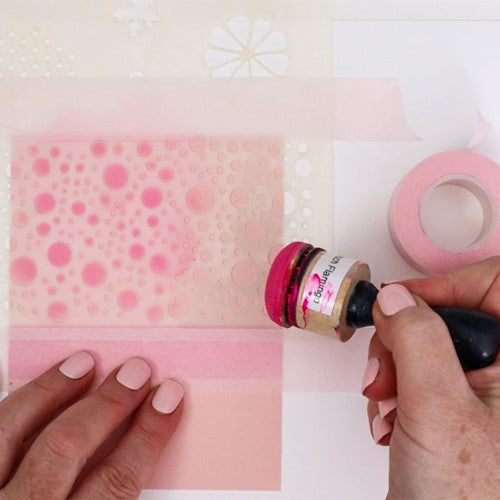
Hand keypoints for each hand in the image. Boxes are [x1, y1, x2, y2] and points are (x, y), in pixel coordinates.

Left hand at [0, 354, 183, 498]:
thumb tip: (136, 455)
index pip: (114, 486)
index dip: (146, 436)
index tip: (169, 399)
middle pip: (63, 450)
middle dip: (107, 405)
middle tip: (136, 371)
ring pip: (8, 433)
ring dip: (50, 392)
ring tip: (84, 362)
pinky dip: (7, 408)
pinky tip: (28, 392)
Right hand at [362, 257, 499, 498]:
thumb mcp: (436, 409)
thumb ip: (417, 341)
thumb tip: (395, 298)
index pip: (494, 286)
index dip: (446, 286)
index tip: (403, 304)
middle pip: (448, 315)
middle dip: (402, 339)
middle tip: (384, 367)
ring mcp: (480, 391)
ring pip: (425, 344)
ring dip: (392, 370)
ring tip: (387, 406)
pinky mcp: (453, 405)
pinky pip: (417, 372)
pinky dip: (395, 389)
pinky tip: (392, 421)